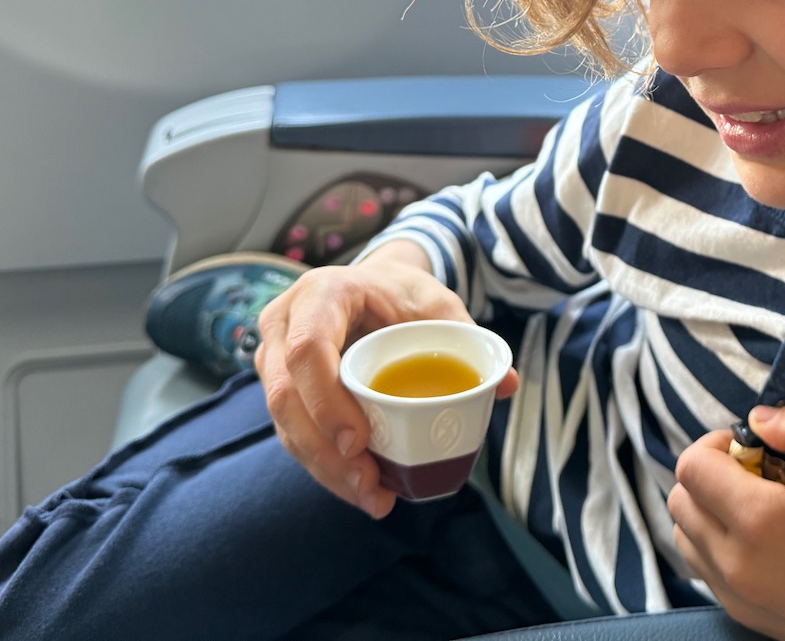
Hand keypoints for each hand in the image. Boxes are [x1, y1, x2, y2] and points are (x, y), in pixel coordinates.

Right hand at [254, 241, 519, 517]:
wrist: (373, 287)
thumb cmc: (403, 294)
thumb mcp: (437, 305)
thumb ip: (469, 338)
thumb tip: (509, 385)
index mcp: (322, 293)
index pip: (308, 349)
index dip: (325, 401)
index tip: (359, 442)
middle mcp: (285, 324)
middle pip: (285, 397)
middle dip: (324, 452)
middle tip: (369, 484)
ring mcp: (275, 358)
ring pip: (285, 425)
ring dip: (325, 469)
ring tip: (373, 498)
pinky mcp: (281, 389)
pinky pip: (294, 434)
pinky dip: (325, 467)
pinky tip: (361, 490)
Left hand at [668, 403, 784, 640]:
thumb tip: (758, 419)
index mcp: (759, 521)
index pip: (692, 466)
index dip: (718, 444)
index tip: (755, 447)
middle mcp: (734, 562)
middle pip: (680, 499)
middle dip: (711, 474)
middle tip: (759, 473)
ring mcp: (733, 593)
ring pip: (683, 534)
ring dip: (708, 509)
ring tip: (758, 506)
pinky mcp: (740, 612)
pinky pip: (702, 565)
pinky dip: (716, 542)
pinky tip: (761, 538)